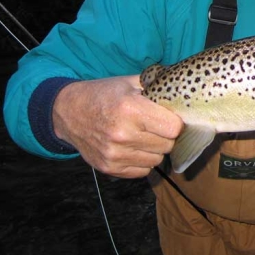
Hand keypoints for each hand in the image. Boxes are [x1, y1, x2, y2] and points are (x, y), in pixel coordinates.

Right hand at [52, 75, 183, 177]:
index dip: (175, 122)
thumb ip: (158, 87)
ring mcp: (114, 153)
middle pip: (167, 145)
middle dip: (166, 136)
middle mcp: (123, 133)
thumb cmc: (104, 94)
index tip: (169, 117)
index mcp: (131, 109)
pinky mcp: (109, 167)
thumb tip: (186, 91)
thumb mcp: (130, 83)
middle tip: (155, 126)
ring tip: (143, 136)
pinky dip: (143, 161)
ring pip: (157, 160)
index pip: (173, 128)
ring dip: (155, 149)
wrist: (69, 112)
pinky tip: (134, 147)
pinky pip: (143, 171)